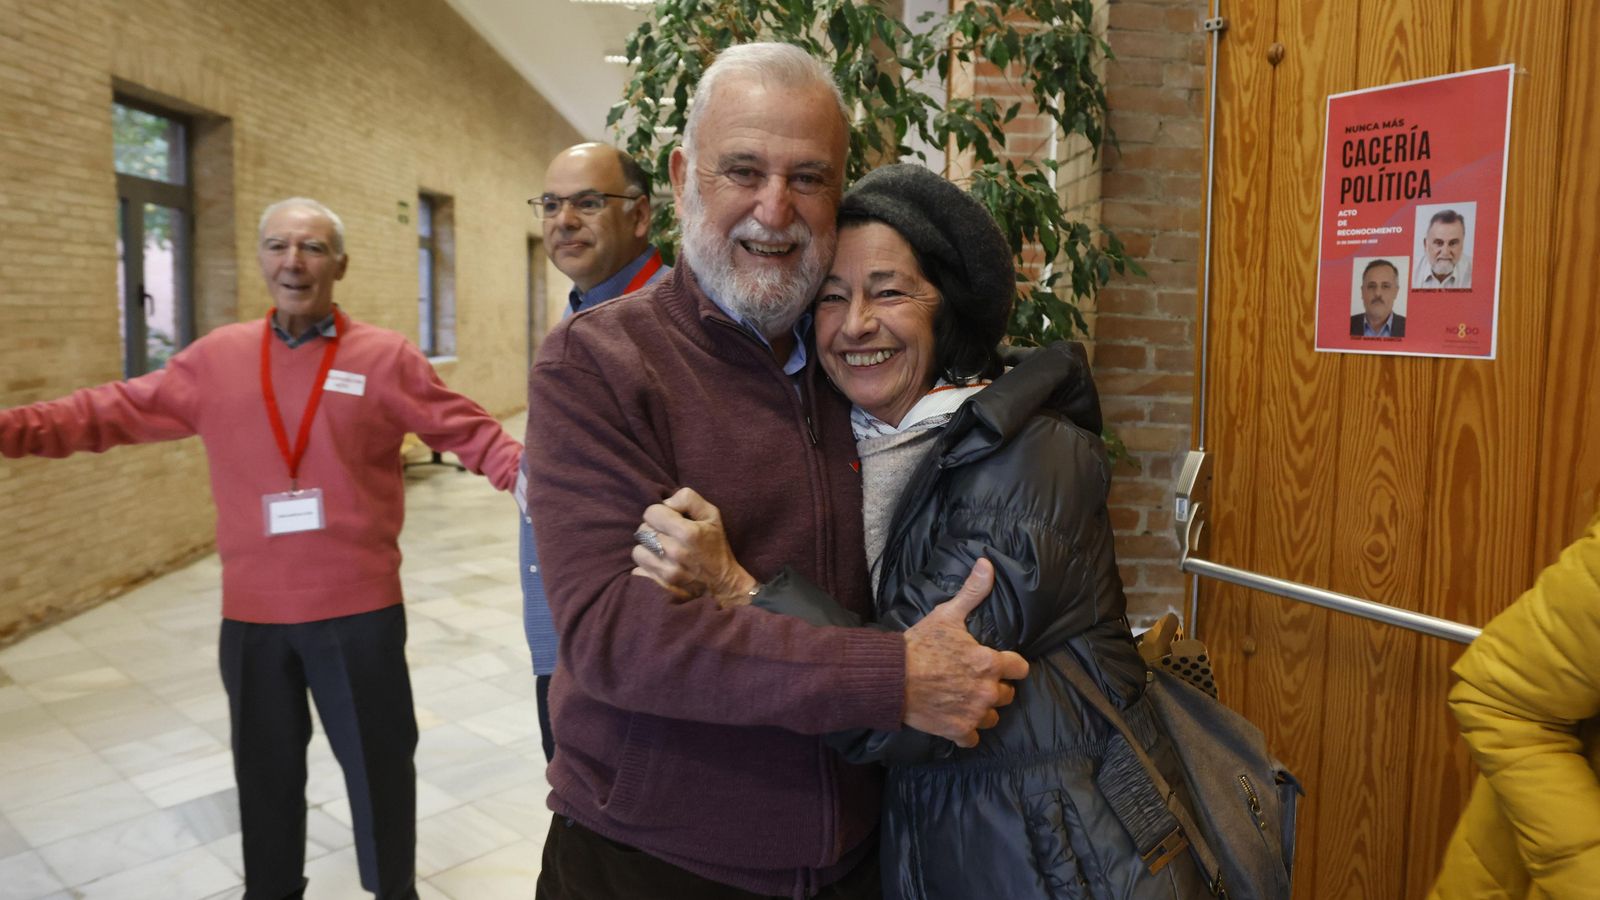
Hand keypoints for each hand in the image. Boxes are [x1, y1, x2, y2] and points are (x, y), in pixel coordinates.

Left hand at [630, 487, 759, 607]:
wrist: (722, 584)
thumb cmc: (715, 546)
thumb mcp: (712, 515)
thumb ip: (688, 499)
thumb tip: (665, 503)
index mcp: (688, 532)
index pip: (651, 512)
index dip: (660, 513)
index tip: (669, 520)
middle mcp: (675, 552)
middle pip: (643, 531)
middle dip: (653, 530)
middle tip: (668, 536)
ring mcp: (667, 572)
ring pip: (638, 552)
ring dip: (648, 550)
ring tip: (663, 552)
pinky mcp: (661, 587)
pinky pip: (638, 571)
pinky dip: (647, 568)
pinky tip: (662, 566)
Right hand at [901, 558, 1029, 747]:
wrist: (890, 678)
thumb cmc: (919, 645)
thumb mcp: (947, 615)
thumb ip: (973, 592)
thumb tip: (987, 563)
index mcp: (989, 663)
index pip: (1020, 669)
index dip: (1011, 665)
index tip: (999, 664)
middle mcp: (987, 691)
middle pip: (1008, 695)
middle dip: (995, 688)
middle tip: (975, 681)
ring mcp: (974, 714)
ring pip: (993, 718)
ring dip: (983, 711)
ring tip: (965, 701)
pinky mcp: (958, 731)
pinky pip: (974, 738)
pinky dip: (966, 732)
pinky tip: (955, 719)